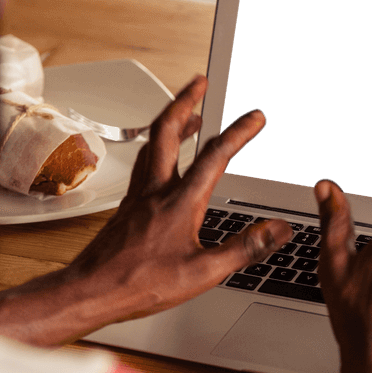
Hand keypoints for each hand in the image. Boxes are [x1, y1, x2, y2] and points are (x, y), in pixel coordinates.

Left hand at [62, 74, 292, 324]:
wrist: (92, 291)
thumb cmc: (141, 284)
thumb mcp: (204, 273)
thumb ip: (245, 248)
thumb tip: (279, 229)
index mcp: (180, 202)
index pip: (215, 156)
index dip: (239, 132)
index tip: (256, 116)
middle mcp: (156, 191)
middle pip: (169, 131)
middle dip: (187, 100)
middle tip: (201, 81)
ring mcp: (139, 196)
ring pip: (153, 144)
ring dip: (172, 121)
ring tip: (188, 111)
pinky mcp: (128, 207)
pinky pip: (144, 164)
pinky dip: (158, 148)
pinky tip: (162, 158)